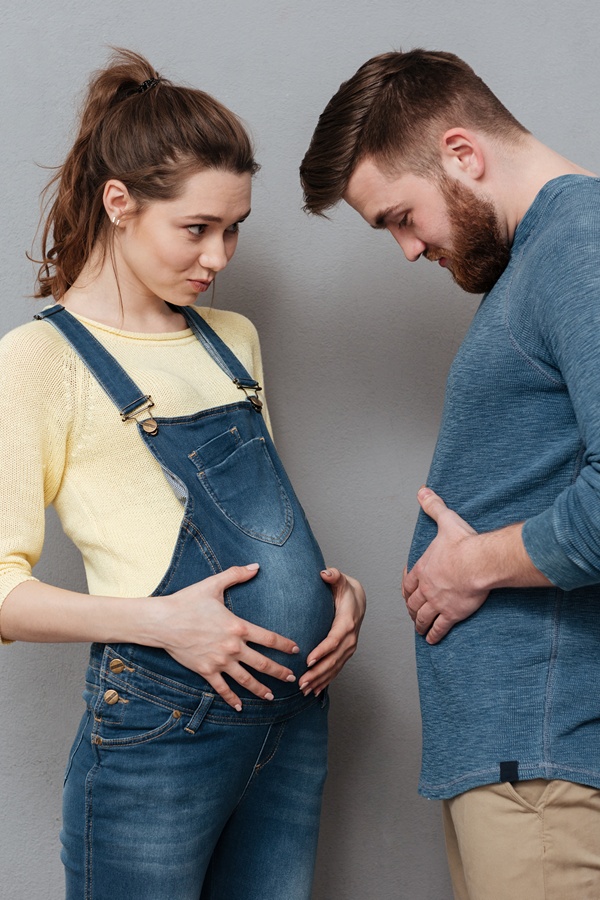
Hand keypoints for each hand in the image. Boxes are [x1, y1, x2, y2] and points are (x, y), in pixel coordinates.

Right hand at [157, 564, 298, 709]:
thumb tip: (255, 566)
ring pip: (245, 679)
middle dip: (279, 672)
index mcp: (238, 627)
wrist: (163, 621)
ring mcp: (220, 661)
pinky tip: (239, 707)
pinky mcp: (206, 671)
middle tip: (292, 679)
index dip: (284, 645)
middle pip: (262, 663)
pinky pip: (222, 688)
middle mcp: (233, 647)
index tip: (296, 650)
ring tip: (271, 697)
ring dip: (260, 689)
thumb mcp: (213, 584)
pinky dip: (232, 698)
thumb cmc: (188, 601)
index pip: (269, 638)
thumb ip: (236, 574)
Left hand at [298, 568, 365, 695]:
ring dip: (320, 680)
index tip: (308, 660)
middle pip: (334, 659)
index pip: (334, 640)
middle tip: (301, 682)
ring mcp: (349, 648)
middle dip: (318, 673)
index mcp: (346, 622)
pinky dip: (326, 681)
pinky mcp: (345, 653)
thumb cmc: (344, 589)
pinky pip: (336, 669)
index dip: (322, 651)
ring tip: (305, 690)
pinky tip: (315, 691)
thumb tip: (325, 573)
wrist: (358, 598)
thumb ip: (333, 576)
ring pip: (335, 668)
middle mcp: (350, 638)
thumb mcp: (339, 580)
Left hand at [402, 488, 488, 644]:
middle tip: (412, 613)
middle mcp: (427, 587)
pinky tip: (432, 639)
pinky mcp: (451, 614)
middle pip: (413, 602)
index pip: (409, 582)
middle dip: (412, 608)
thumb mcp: (445, 521)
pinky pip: (438, 628)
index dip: (407, 589)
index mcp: (424, 567)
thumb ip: (433, 506)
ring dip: (419, 623)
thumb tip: (423, 491)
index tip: (407, 593)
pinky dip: (433, 634)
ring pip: (422, 617)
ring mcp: (438, 602)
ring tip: (419, 629)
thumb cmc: (463, 543)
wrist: (478, 562)